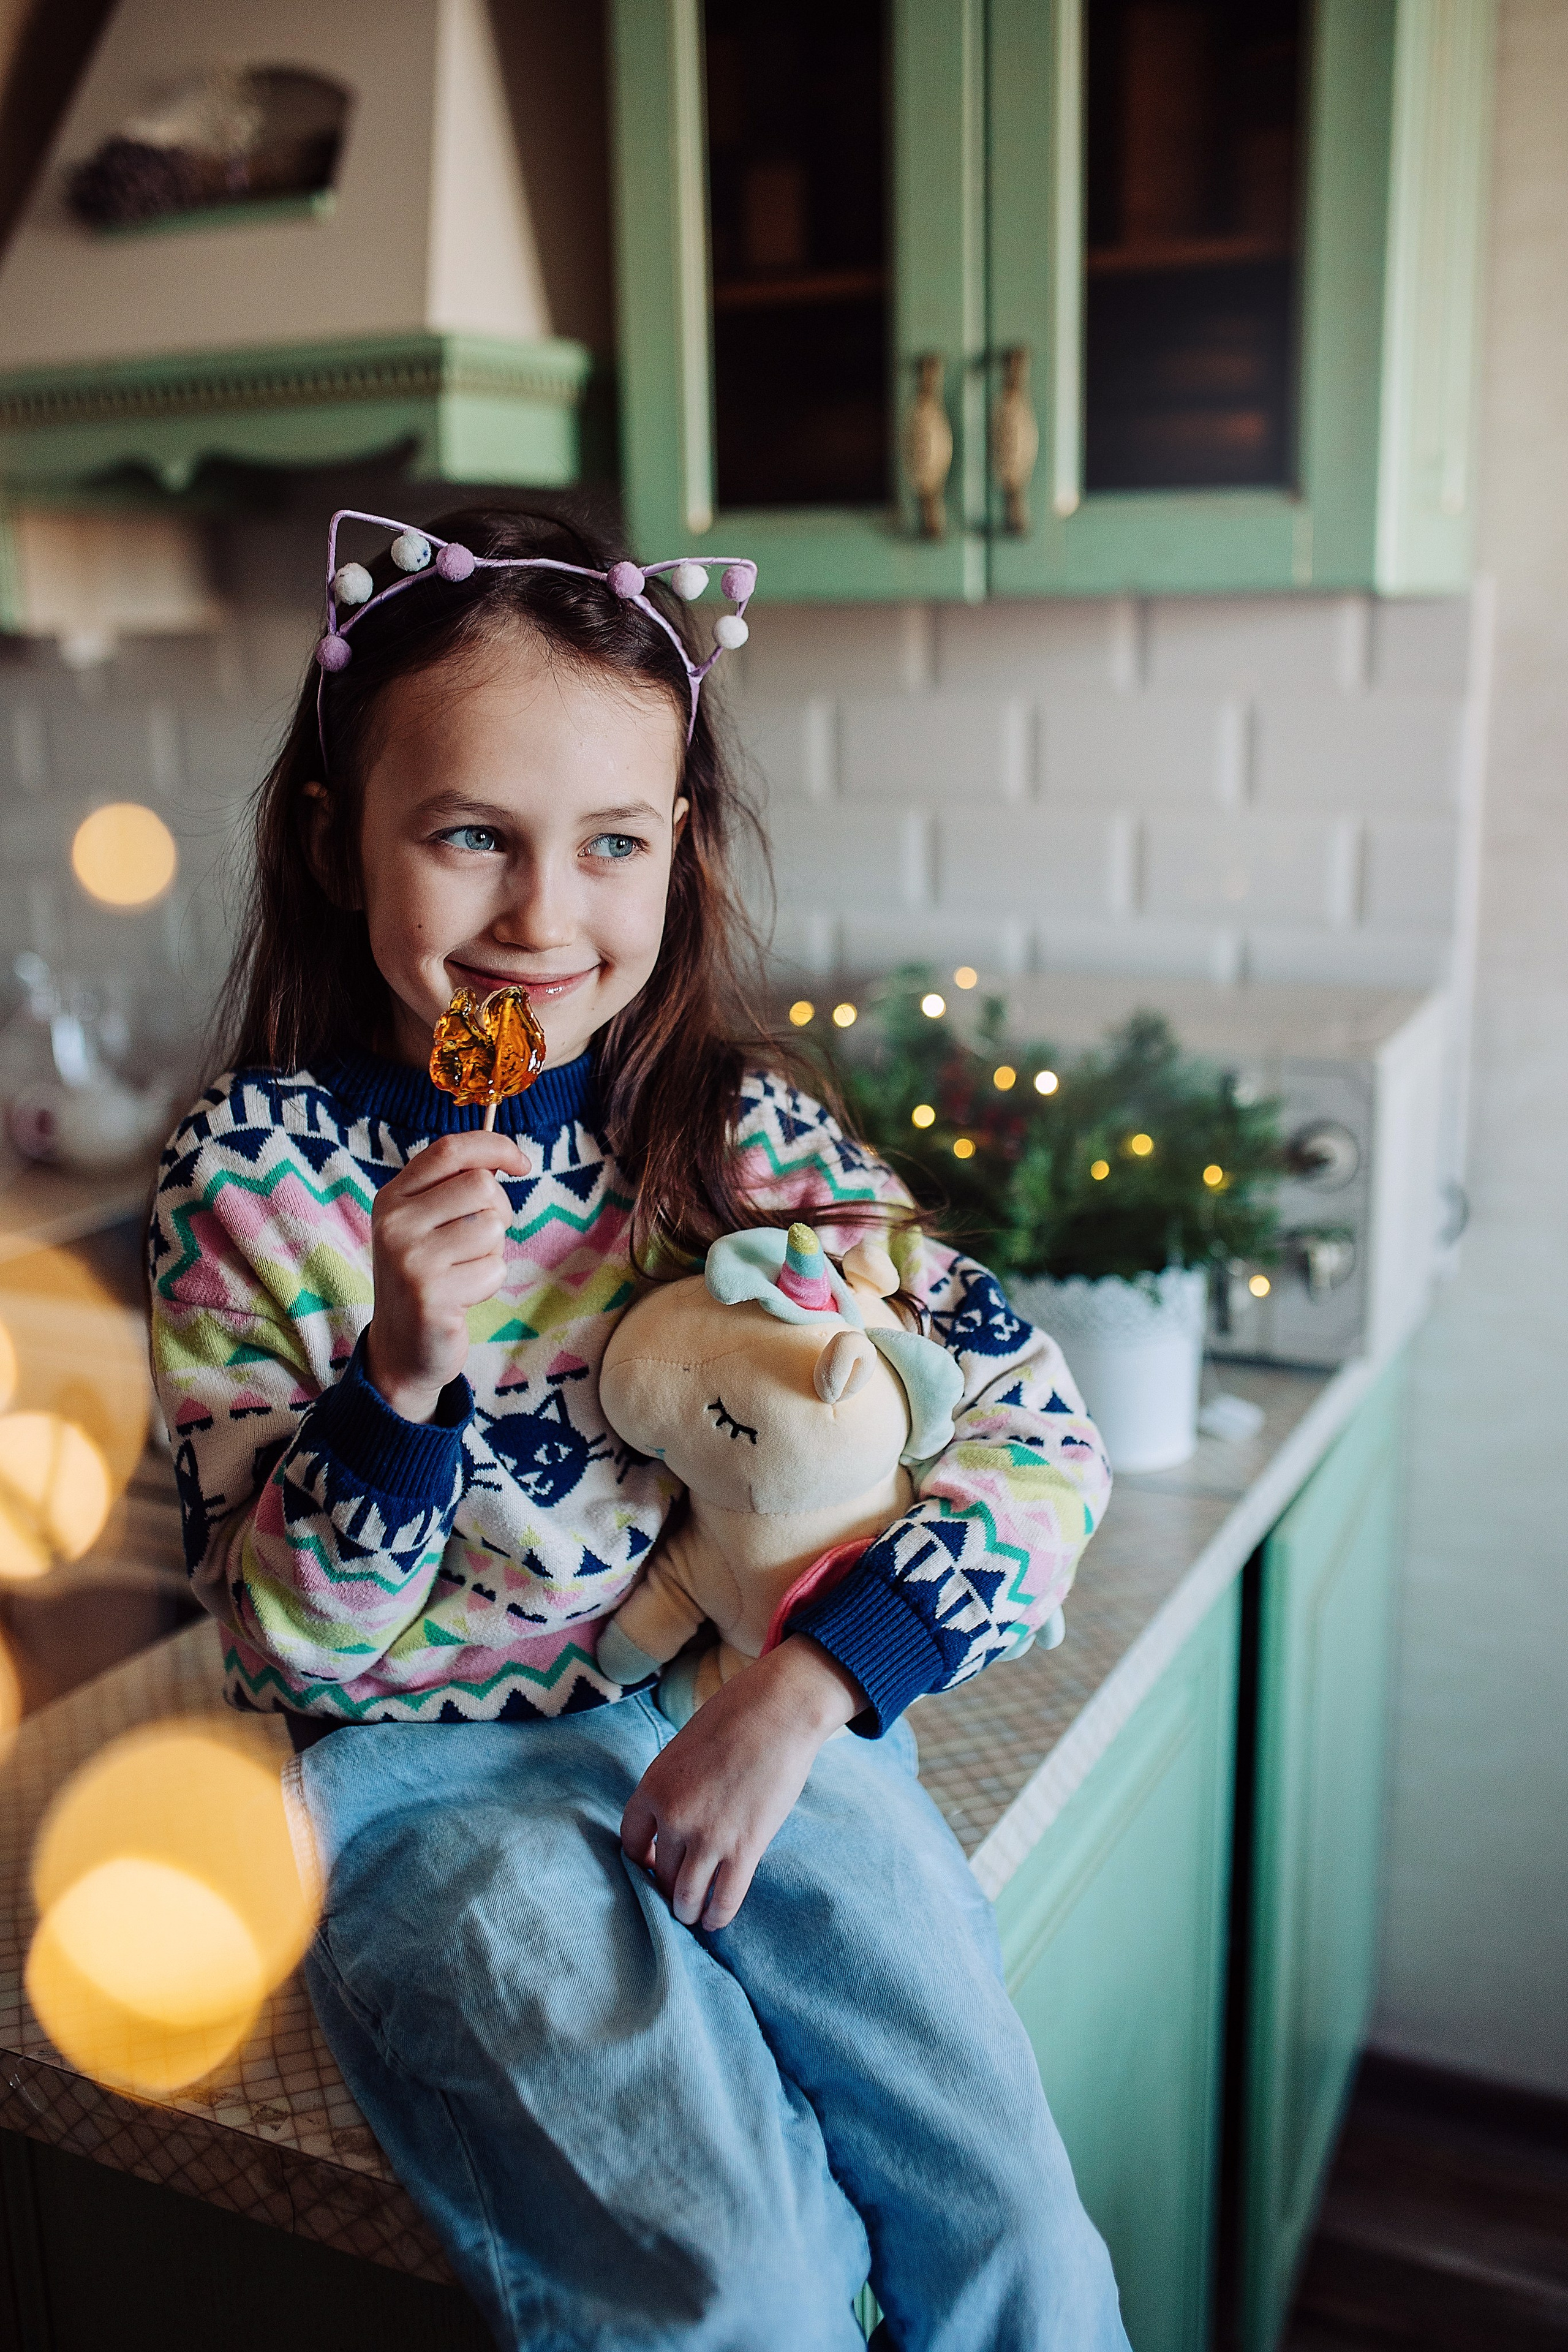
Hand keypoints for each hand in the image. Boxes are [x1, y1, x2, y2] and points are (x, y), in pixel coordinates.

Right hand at [364, 1131, 530, 1421]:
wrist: (402, 1347)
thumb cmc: (428, 1277)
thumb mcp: (427, 1225)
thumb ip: (453, 1188)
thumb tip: (504, 1157)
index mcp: (393, 1197)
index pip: (450, 1149)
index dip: (495, 1146)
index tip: (522, 1163)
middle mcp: (395, 1222)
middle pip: (481, 1186)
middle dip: (499, 1212)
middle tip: (480, 1242)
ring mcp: (409, 1258)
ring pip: (491, 1228)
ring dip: (492, 1253)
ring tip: (464, 1271)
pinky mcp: (429, 1293)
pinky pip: (493, 1270)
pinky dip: (489, 1283)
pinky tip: (462, 1297)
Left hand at [621, 1637, 866, 1931]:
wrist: (777, 1711)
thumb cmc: (733, 1721)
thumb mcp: (682, 1752)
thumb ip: (672, 1789)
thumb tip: (672, 1823)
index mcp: (652, 1789)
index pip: (631, 1844)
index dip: (641, 1862)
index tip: (654, 1866)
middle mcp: (673, 1819)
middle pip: (660, 1874)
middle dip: (667, 1888)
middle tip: (678, 1894)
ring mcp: (708, 1837)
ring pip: (686, 1897)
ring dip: (688, 1910)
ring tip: (693, 1914)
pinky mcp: (744, 1849)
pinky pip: (724, 1900)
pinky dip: (717, 1916)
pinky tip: (716, 1921)